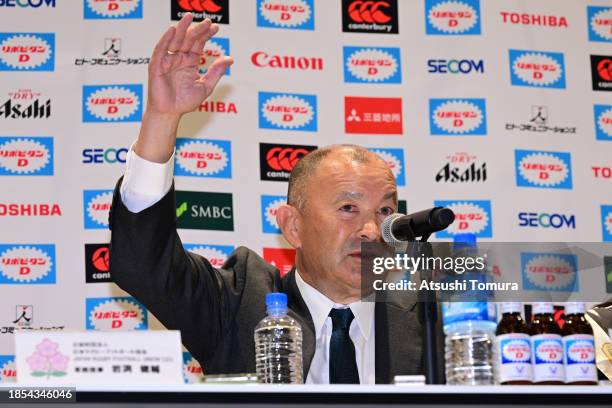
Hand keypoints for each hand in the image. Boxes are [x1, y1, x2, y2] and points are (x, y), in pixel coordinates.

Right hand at [135, 13, 232, 162]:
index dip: (206, 35)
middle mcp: (179, 58)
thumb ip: (216, 72)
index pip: (199, 44)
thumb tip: (230, 59)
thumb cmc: (185, 102)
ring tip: (189, 17)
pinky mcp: (157, 65)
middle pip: (188, 39)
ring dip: (181, 28)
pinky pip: (161, 50)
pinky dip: (165, 40)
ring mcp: (168, 60)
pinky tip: (172, 30)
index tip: (215, 27)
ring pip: (175, 41)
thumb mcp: (206, 87)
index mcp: (190, 62)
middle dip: (197, 30)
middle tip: (207, 21)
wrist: (171, 113)